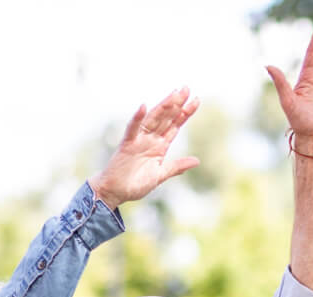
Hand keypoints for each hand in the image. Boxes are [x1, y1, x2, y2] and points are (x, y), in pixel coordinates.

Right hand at [89, 88, 201, 209]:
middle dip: (176, 104)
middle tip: (186, 88)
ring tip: (174, 94)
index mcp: (160, 146)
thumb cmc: (135, 183)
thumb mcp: (160, 175)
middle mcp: (150, 139)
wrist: (115, 191)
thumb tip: (196, 161)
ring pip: (152, 119)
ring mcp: (138, 140)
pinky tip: (143, 106)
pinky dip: (137, 118)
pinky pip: (132, 129)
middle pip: (165, 118)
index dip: (185, 113)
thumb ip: (177, 167)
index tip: (196, 100)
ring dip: (163, 107)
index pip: (175, 125)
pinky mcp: (127, 145)